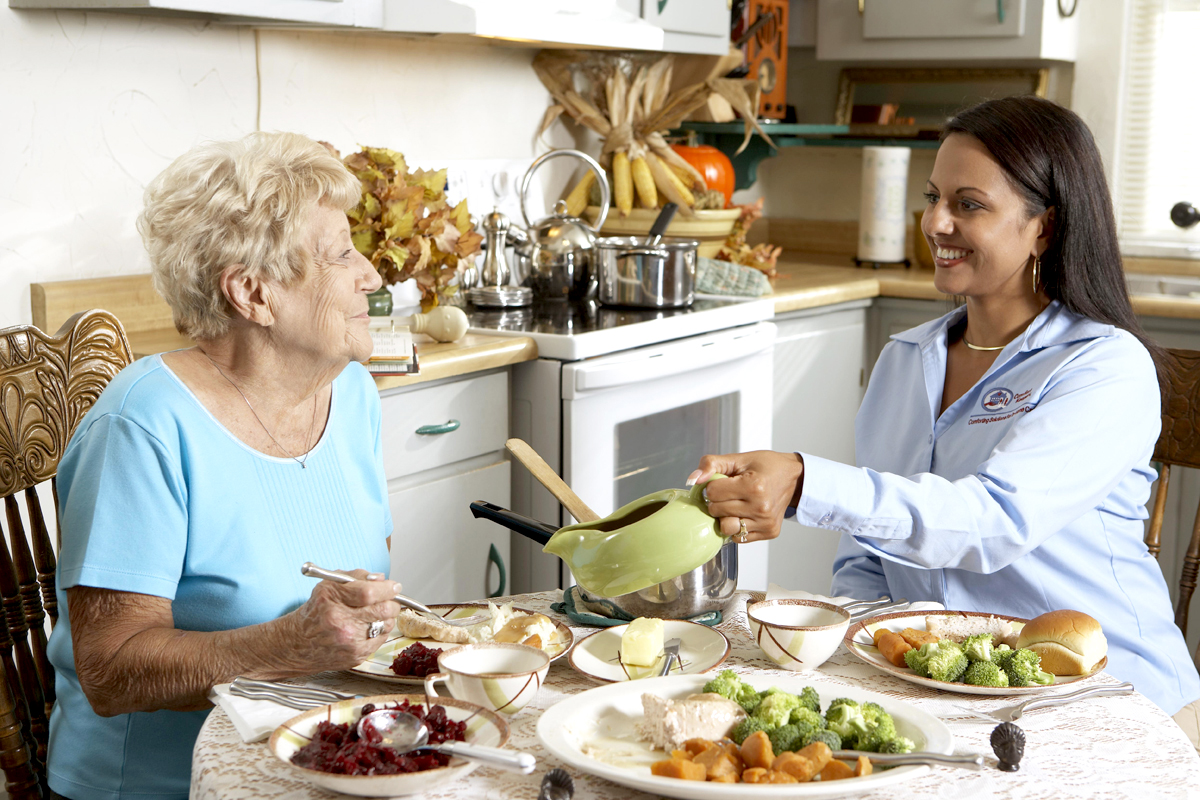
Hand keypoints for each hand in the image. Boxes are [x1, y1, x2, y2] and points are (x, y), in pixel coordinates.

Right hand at [275, 569, 402, 671]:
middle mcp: (340, 623)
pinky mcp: (356, 656)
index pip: (369, 593)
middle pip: (383, 609)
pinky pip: (381, 639)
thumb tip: (381, 579)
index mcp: (332, 601)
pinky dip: (379, 631)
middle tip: (390, 599)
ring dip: (386, 617)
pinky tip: (367, 628)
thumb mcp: (328, 586)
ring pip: (386, 625)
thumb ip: (356, 577)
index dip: (387, 588)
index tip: (394, 586)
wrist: (297, 644)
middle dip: (392, 602)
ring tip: (374, 614)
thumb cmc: (315, 612)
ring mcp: (349, 642)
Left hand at [686, 451, 803, 543]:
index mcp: (753, 486)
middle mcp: (761, 507)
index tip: (725, 481)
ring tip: (735, 505)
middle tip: (731, 492)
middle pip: (716, 510)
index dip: (714, 485)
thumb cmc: (766, 466)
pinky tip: (745, 514)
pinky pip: (738, 538)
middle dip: (718, 500)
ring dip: (725, 516)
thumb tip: (693, 480)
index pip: (712, 492)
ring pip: (725, 527)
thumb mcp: (739, 458)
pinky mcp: (769, 532)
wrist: (794, 478)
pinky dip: (737, 527)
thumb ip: (712, 464)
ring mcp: (766, 522)